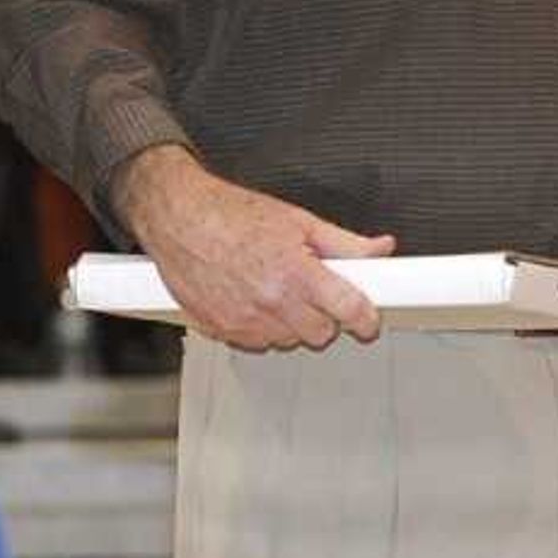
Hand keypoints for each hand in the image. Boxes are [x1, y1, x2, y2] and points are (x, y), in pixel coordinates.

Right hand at [119, 146, 392, 351]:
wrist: (178, 217)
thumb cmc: (230, 214)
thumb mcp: (297, 220)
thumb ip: (344, 243)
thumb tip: (379, 250)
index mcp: (295, 272)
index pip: (348, 309)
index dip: (365, 317)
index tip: (368, 319)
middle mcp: (271, 301)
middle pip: (321, 333)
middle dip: (323, 315)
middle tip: (311, 292)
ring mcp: (245, 320)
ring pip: (288, 341)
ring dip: (290, 323)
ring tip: (275, 289)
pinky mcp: (222, 330)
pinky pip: (257, 343)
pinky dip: (261, 328)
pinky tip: (253, 300)